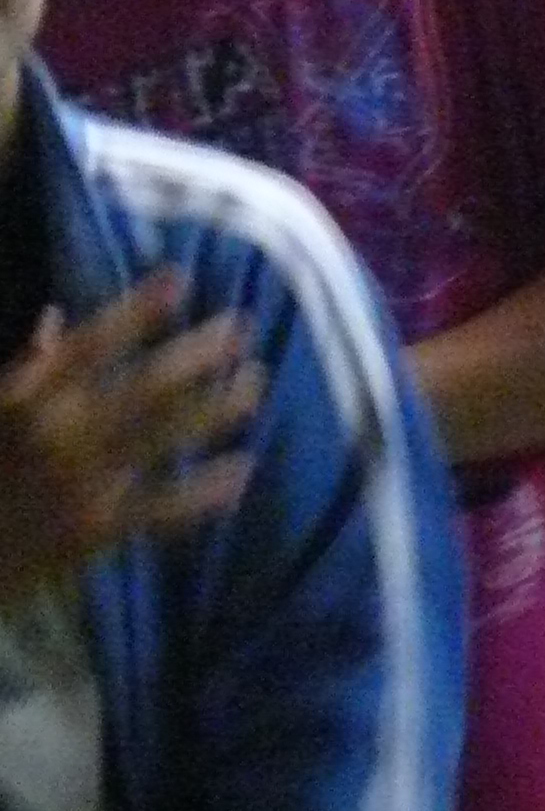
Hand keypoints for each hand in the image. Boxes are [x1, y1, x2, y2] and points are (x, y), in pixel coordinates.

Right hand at [0, 274, 261, 600]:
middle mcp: (58, 436)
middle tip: (242, 325)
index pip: (88, 345)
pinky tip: (243, 468)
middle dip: (196, 354)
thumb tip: (55, 315)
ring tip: (255, 383)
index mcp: (22, 402)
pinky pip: (160, 510)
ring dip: (214, 409)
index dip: (136, 310)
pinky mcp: (92, 532)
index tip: (179, 278)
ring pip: (161, 439)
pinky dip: (203, 492)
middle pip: (141, 386)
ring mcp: (80, 484)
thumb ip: (25, 369)